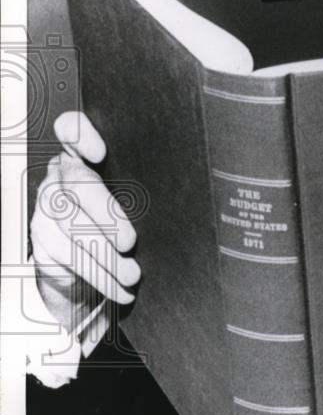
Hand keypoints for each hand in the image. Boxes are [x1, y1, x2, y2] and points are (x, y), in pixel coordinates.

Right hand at [30, 111, 139, 327]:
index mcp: (85, 154)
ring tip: (133, 274)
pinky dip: (99, 276)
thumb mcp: (136, 198)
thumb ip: (146, 186)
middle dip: (106, 215)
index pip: (71, 128)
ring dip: (106, 257)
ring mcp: (48, 205)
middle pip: (77, 184)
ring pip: (72, 227)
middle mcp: (62, 174)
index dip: (81, 134)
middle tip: (130, 241)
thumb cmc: (123, 220)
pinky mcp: (42, 237)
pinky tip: (120, 287)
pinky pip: (67, 256)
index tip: (100, 154)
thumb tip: (188, 194)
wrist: (91, 262)